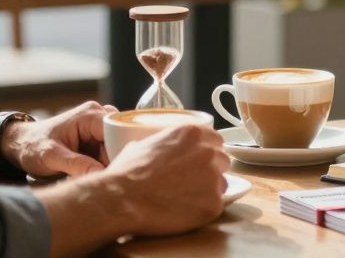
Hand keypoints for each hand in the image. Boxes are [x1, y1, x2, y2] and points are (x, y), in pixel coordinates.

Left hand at [1, 101, 117, 177]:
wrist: (21, 144)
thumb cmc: (32, 147)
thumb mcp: (51, 157)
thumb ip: (76, 165)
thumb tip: (101, 174)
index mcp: (89, 115)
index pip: (118, 130)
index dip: (118, 151)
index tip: (112, 171)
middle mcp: (97, 114)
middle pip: (121, 136)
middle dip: (116, 156)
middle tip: (105, 176)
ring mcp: (98, 124)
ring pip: (118, 143)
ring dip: (111, 159)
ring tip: (98, 175)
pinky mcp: (96, 135)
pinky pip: (111, 147)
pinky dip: (106, 160)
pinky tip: (96, 171)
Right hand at [108, 123, 230, 235]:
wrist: (122, 200)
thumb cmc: (127, 173)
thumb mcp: (143, 144)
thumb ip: (162, 142)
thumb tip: (158, 146)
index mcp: (192, 133)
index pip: (215, 139)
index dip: (206, 152)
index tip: (197, 162)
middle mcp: (208, 152)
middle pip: (222, 160)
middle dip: (210, 170)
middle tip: (191, 182)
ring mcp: (213, 178)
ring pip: (221, 183)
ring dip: (208, 190)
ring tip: (185, 198)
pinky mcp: (213, 204)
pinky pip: (215, 206)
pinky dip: (202, 210)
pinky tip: (184, 211)